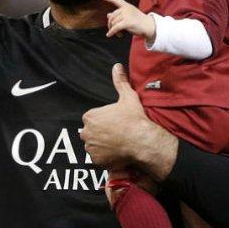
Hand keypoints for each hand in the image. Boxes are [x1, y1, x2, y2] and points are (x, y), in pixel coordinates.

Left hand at [81, 64, 177, 178]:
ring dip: (102, 146)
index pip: (93, 119)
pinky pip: (98, 159)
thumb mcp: (128, 97)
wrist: (142, 141)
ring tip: (118, 144)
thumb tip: (117, 66)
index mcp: (90, 117)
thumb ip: (120, 82)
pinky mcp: (96, 161)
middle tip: (117, 134)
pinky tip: (117, 153)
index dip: (104, 122)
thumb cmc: (134, 119)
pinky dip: (105, 158)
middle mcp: (86, 132)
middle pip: (91, 133)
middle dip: (100, 134)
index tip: (115, 124)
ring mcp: (90, 148)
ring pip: (94, 146)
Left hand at [99, 0, 154, 40]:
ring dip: (113, 30)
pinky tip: (109, 35)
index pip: (116, 0)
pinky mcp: (127, 22)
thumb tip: (107, 15)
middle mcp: (126, 9)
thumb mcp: (128, 15)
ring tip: (118, 34)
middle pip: (112, 16)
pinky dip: (111, 32)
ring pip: (113, 23)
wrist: (148, 26)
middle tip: (113, 31)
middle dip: (110, 24)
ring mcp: (126, 15)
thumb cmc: (139, 21)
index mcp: (126, 6)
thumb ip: (118, 14)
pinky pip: (115, 28)